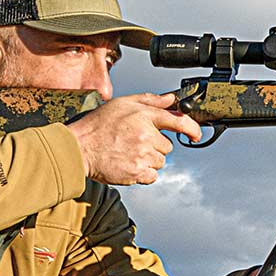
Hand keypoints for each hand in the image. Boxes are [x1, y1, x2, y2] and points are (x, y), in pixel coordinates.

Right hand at [64, 92, 201, 184]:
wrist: (79, 148)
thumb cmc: (98, 125)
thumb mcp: (123, 104)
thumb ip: (150, 100)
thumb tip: (171, 99)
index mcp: (144, 116)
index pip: (178, 120)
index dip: (191, 128)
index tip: (196, 135)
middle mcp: (146, 135)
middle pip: (167, 146)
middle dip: (155, 145)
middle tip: (134, 142)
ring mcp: (142, 155)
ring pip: (160, 161)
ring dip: (149, 159)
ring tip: (128, 152)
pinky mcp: (136, 173)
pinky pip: (152, 176)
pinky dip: (143, 173)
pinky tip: (129, 164)